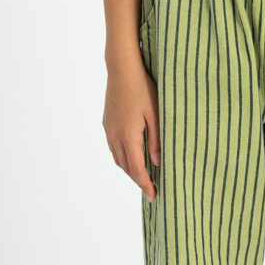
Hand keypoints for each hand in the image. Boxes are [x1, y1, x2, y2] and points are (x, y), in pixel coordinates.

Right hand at [103, 52, 161, 201]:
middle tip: (152, 190)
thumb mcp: (156, 114)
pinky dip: (123, 157)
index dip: (145, 185)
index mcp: (128, 135)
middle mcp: (115, 136)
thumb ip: (157, 140)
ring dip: (130, 170)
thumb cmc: (142, 88)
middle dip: (138, 180)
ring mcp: (109, 129)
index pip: (137, 169)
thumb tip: (157, 163)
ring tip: (144, 176)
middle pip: (126, 167)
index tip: (154, 196)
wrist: (122, 69)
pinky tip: (133, 156)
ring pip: (118, 159)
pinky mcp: (107, 123)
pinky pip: (114, 147)